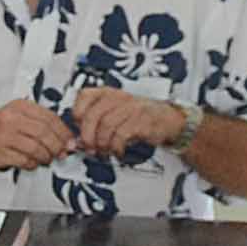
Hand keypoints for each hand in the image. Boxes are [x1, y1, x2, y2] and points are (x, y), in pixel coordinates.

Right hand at [0, 100, 76, 172]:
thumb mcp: (14, 116)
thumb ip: (38, 123)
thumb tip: (65, 138)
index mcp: (18, 106)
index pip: (50, 117)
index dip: (64, 132)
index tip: (70, 142)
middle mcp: (11, 118)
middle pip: (45, 133)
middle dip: (57, 146)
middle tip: (61, 153)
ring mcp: (4, 136)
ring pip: (37, 148)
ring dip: (46, 157)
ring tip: (45, 159)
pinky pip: (25, 160)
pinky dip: (33, 164)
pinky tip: (31, 162)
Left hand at [66, 88, 187, 156]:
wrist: (168, 121)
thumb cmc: (139, 118)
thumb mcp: (116, 115)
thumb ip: (97, 124)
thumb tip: (79, 141)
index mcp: (109, 93)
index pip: (84, 95)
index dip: (77, 113)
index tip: (79, 128)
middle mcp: (119, 97)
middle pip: (93, 115)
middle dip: (88, 136)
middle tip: (89, 148)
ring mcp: (131, 108)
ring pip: (106, 126)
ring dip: (102, 144)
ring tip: (104, 152)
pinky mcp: (142, 120)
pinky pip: (121, 134)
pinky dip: (116, 147)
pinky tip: (118, 151)